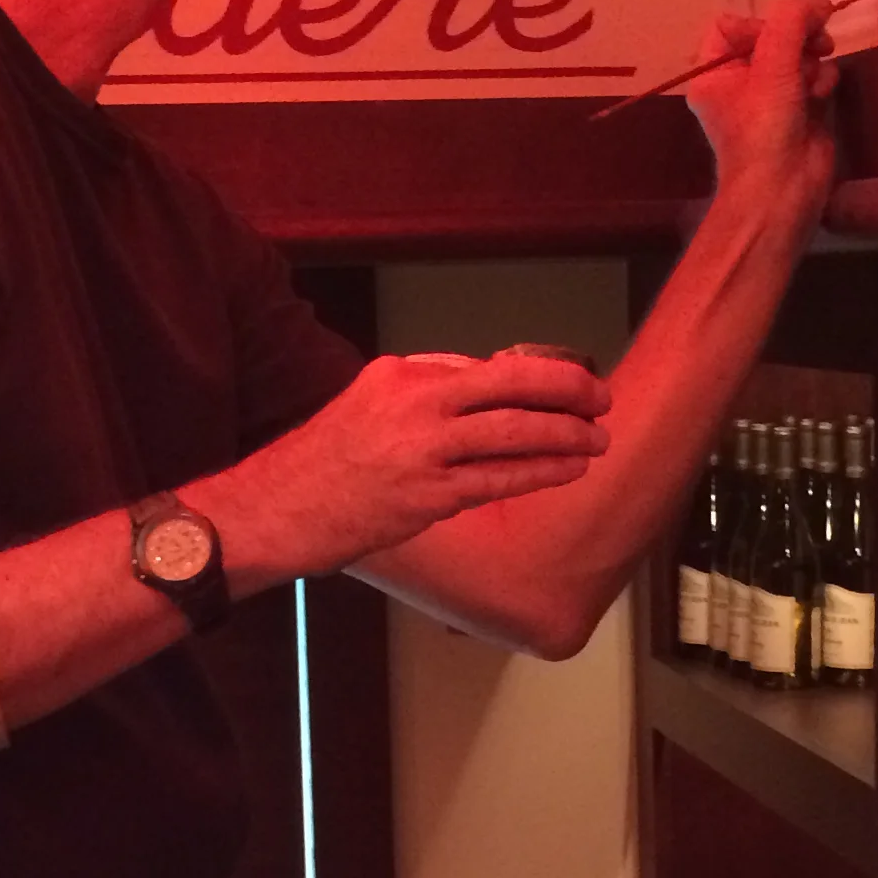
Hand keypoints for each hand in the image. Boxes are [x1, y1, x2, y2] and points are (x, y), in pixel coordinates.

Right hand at [205, 348, 610, 579]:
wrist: (276, 509)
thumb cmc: (320, 465)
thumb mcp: (366, 405)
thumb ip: (421, 395)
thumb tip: (480, 388)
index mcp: (399, 373)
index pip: (482, 367)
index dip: (534, 374)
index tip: (565, 382)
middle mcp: (415, 403)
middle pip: (510, 384)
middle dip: (567, 389)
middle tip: (601, 398)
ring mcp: (424, 450)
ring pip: (514, 431)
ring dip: (566, 433)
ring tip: (598, 437)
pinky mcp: (429, 495)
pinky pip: (501, 478)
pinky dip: (543, 470)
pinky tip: (570, 468)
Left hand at [682, 0, 837, 214]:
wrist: (783, 190)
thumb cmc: (765, 128)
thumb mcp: (773, 65)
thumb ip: (792, 22)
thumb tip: (819, 4)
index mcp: (713, 73)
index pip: (731, 25)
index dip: (759, 23)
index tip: (779, 37)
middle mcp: (738, 83)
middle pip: (771, 36)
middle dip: (796, 38)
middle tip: (818, 42)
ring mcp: (770, 97)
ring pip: (797, 54)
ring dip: (812, 60)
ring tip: (816, 79)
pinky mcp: (799, 110)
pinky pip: (813, 76)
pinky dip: (821, 80)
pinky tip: (821, 95)